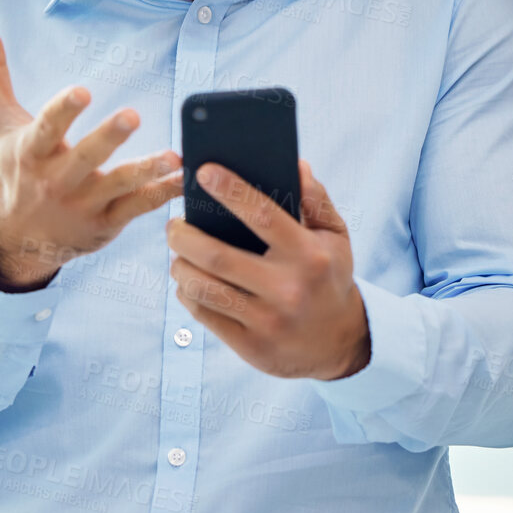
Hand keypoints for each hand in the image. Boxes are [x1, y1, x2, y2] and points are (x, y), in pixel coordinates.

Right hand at [0, 15, 184, 289]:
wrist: (20, 237)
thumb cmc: (15, 167)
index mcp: (31, 152)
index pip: (46, 129)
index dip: (63, 111)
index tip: (82, 91)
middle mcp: (57, 180)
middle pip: (85, 157)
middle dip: (108, 137)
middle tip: (132, 115)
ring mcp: (84, 204)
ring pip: (118, 186)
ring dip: (145, 171)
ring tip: (172, 157)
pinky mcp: (107, 223)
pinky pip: (137, 207)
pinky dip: (162, 194)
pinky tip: (184, 178)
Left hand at [166, 158, 369, 380]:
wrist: (339, 343)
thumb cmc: (329, 276)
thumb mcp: (335, 236)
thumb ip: (316, 199)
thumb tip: (295, 165)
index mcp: (309, 256)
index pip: (263, 216)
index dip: (230, 191)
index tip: (203, 171)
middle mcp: (287, 290)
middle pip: (216, 257)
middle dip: (183, 236)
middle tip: (174, 225)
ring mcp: (267, 322)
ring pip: (202, 288)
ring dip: (180, 266)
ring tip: (178, 253)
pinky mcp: (250, 347)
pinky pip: (203, 315)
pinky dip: (187, 293)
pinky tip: (189, 280)